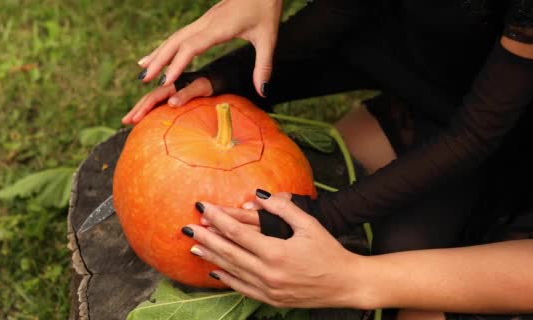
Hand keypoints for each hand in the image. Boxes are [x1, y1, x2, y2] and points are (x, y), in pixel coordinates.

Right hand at [122, 74, 211, 124]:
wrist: (217, 77)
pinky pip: (158, 103)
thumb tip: (170, 103)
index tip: (134, 118)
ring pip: (151, 101)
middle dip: (137, 110)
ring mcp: (170, 91)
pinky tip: (144, 117)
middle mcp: (168, 87)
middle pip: (149, 98)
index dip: (144, 108)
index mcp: (172, 84)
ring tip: (128, 121)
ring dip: (140, 110)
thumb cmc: (211, 83)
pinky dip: (149, 110)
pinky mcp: (173, 95)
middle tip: (125, 121)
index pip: (154, 97)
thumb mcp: (201, 88)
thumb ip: (186, 94)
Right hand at [137, 0, 281, 96]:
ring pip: (176, 37)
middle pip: (176, 42)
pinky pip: (182, 34)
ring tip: (142, 70)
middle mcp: (207, 23)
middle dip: (159, 62)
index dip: (177, 64)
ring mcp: (204, 20)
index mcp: (219, 28)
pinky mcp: (206, 19)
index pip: (191, 47)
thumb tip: (263, 91)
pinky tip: (160, 53)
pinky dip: (168, 45)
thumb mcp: (269, 39)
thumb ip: (263, 66)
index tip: (166, 82)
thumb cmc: (266, 10)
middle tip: (144, 81)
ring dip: (159, 53)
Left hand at [183, 189, 363, 307]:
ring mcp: (268, 289)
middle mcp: (269, 273)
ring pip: (232, 271)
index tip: (202, 207)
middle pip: (229, 253)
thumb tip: (258, 197)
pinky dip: (226, 278)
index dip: (217, 218)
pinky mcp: (271, 299)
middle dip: (206, 238)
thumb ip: (283, 209)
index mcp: (277, 252)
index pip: (238, 233)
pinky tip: (214, 270)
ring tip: (193, 247)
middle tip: (187, 228)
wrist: (346, 283)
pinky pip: (242, 288)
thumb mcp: (309, 225)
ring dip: (211, 258)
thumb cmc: (329, 251)